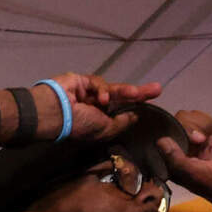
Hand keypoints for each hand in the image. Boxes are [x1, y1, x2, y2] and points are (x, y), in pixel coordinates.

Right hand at [30, 73, 162, 143]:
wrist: (53, 113)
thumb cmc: (78, 126)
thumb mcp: (105, 130)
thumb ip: (121, 123)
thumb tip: (136, 116)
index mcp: (98, 121)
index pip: (121, 112)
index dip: (134, 107)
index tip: (149, 104)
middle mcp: (95, 107)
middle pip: (122, 97)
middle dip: (139, 94)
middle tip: (157, 89)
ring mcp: (89, 93)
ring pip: (113, 89)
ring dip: (127, 91)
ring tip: (139, 93)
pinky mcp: (82, 81)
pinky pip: (98, 83)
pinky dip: (102, 90)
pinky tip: (102, 99)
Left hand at [156, 112, 211, 206]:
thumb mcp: (191, 173)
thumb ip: (175, 158)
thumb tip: (160, 141)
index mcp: (168, 158)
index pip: (167, 131)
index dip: (181, 129)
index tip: (196, 140)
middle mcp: (177, 147)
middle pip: (181, 118)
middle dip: (196, 128)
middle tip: (204, 141)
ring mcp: (189, 141)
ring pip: (193, 117)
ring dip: (206, 128)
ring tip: (211, 142)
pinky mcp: (203, 137)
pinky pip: (204, 120)